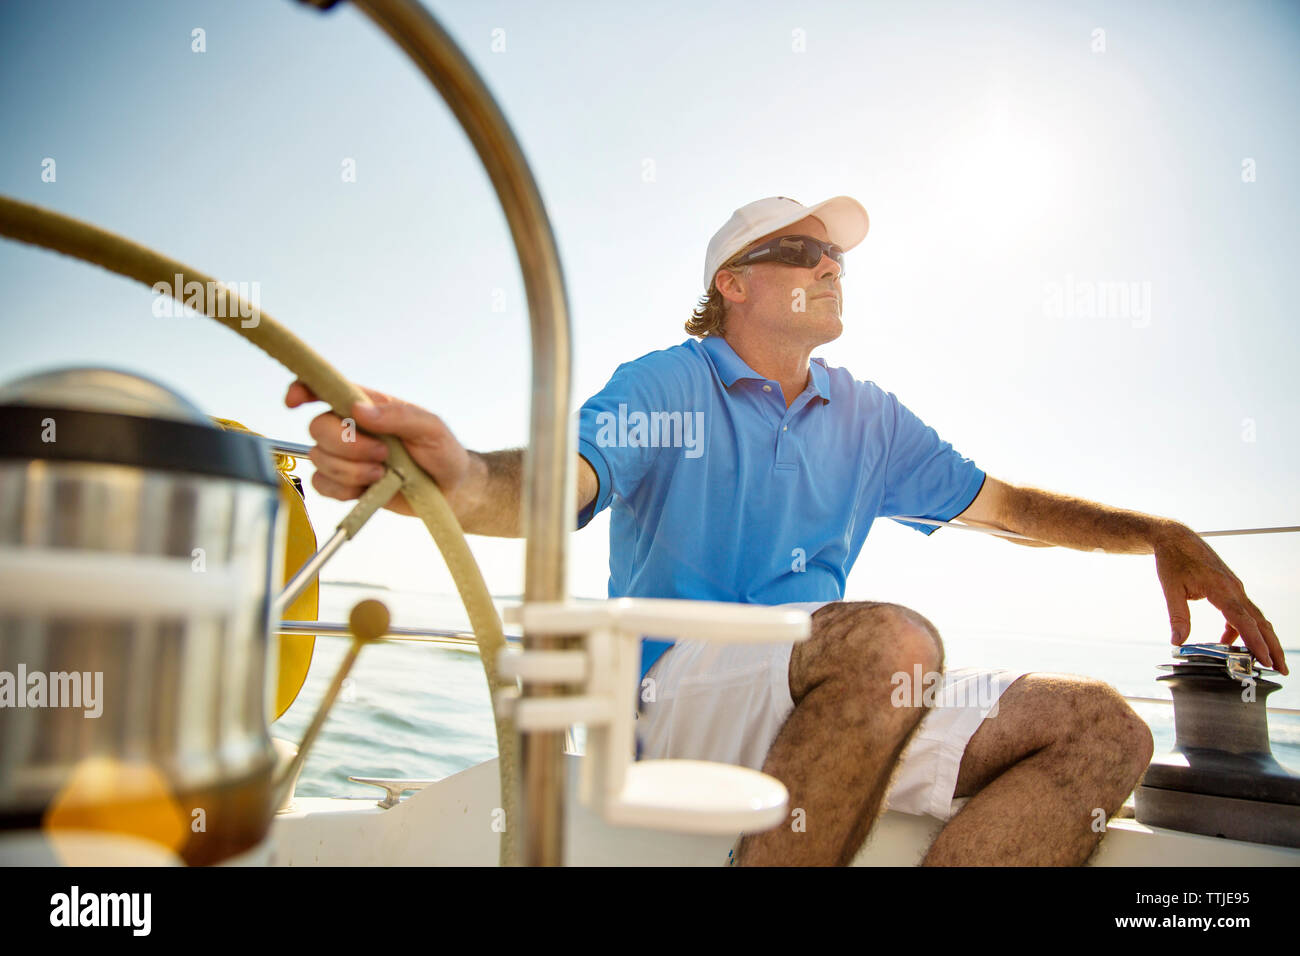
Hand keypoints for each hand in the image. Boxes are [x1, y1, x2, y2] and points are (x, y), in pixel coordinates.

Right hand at [284, 380, 473, 517]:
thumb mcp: (431, 428)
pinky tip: (368, 488)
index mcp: (368, 406)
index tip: (295, 401)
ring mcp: (345, 456)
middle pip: (318, 427)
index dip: (303, 390)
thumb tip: (359, 410)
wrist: (450, 490)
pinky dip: (343, 488)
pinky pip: (322, 484)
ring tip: (382, 473)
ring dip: (350, 469)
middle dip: (347, 445)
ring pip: (318, 458)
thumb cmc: (442, 452)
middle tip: (382, 454)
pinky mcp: (345, 483)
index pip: (325, 388)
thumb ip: (399, 415)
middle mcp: (351, 427)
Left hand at [1154, 525, 1286, 674]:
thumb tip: (1178, 642)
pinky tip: (1230, 641)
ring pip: (1255, 618)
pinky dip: (1242, 628)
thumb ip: (1178, 616)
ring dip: (1263, 639)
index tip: (1265, 660)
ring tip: (1266, 661)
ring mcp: (1235, 588)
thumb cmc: (1173, 559)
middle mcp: (1234, 589)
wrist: (1176, 538)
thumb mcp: (1170, 588)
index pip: (1243, 619)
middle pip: (1259, 622)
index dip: (1254, 641)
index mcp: (1221, 588)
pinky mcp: (1231, 588)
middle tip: (1281, 669)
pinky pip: (1243, 612)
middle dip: (1272, 647)